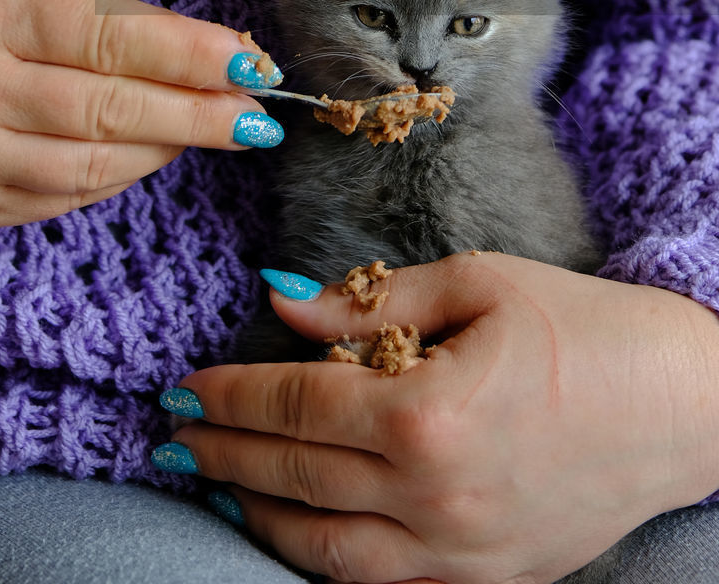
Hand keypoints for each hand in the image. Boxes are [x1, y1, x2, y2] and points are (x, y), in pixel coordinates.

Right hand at [0, 0, 277, 233]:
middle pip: (114, 110)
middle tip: (261, 116)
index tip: (255, 65)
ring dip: (166, 150)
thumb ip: (90, 18)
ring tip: (212, 130)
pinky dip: (114, 179)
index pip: (114, 38)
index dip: (196, 55)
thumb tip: (198, 54)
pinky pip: (61, 199)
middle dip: (202, 114)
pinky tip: (145, 156)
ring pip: (96, 167)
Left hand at [166, 253, 718, 583]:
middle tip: (172, 433)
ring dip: (258, 516)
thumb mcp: (477, 285)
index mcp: (429, 415)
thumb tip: (282, 303)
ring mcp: (462, 555)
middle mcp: (436, 500)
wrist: (686, 404)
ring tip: (215, 484)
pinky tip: (295, 529)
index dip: (230, 396)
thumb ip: (369, 303)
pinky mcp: (488, 582)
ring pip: (326, 553)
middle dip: (222, 453)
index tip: (183, 384)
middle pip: (296, 479)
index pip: (296, 408)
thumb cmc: (584, 329)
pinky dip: (323, 560)